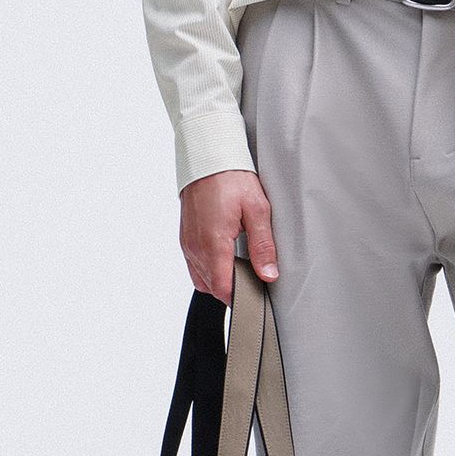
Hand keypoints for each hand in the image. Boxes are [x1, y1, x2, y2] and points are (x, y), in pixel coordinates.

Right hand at [178, 169, 278, 300]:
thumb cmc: (231, 178)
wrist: (208, 157)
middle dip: (232, 289)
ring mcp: (188, 243)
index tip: (256, 295)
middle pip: (212, 288)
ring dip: (220, 280)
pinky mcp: (185, 238)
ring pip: (202, 279)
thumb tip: (268, 274)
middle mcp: (195, 248)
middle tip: (254, 280)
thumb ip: (263, 246)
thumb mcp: (257, 210)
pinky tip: (226, 257)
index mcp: (213, 244)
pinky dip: (210, 269)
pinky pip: (195, 266)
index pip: (223, 289)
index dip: (240, 298)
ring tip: (241, 268)